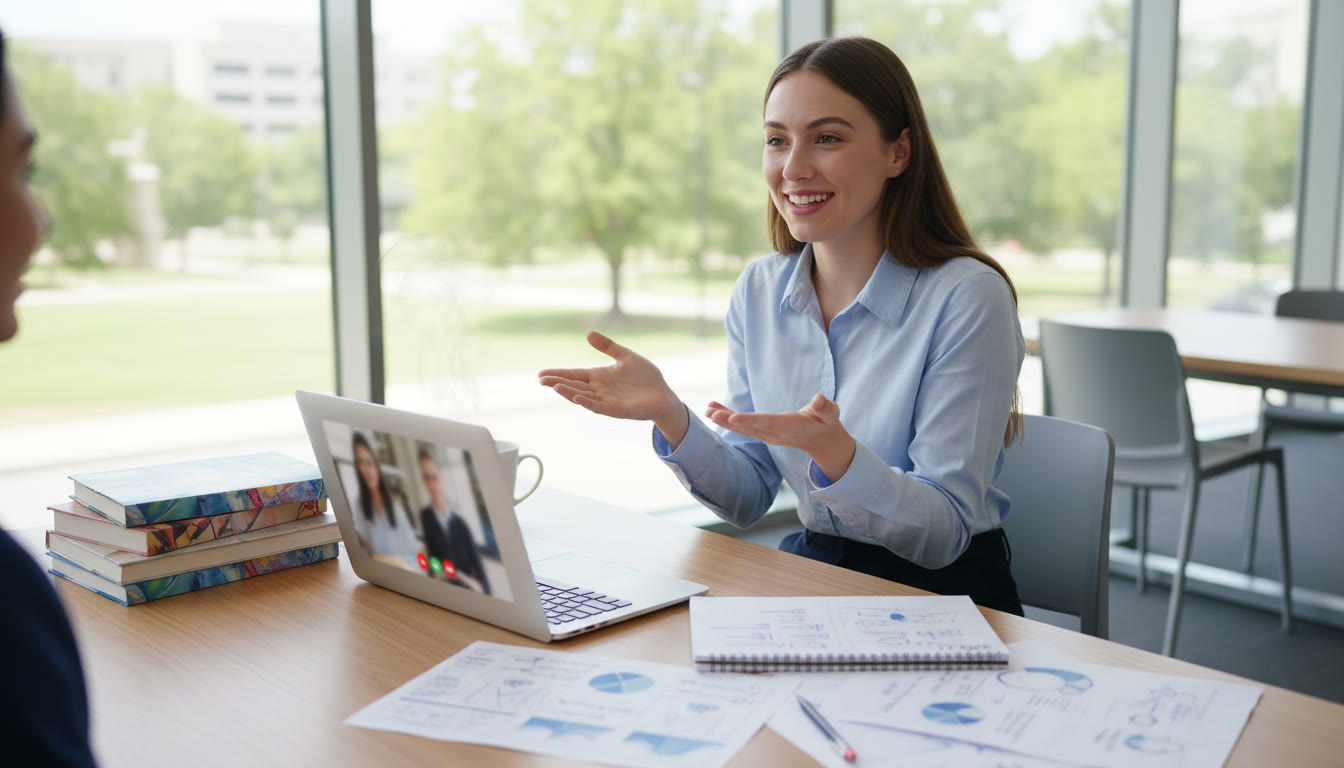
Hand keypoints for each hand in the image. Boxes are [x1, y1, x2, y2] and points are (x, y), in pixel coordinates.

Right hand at [539, 331, 687, 440]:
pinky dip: (587, 403)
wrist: (663, 394)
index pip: (574, 374)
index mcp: (599, 376)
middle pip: (574, 385)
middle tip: (541, 380)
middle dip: (557, 383)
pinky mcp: (616, 410)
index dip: (558, 374)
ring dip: (568, 392)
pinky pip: (598, 407)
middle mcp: (599, 389)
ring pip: (582, 396)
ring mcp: (606, 400)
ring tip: (554, 387)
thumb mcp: (625, 356)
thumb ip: (608, 346)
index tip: (541, 373)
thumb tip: (588, 333)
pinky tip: (576, 398)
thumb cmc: (646, 376)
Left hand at [706, 393, 856, 480]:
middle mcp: (774, 434)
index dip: (749, 420)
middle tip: (710, 413)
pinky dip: (728, 418)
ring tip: (707, 410)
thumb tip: (819, 399)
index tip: (732, 418)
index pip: (767, 423)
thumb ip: (825, 407)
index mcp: (789, 427)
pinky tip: (715, 410)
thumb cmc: (826, 422)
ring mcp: (767, 435)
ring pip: (743, 428)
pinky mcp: (763, 433)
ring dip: (724, 419)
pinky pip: (743, 427)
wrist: (821, 440)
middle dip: (729, 421)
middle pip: (749, 427)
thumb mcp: (831, 414)